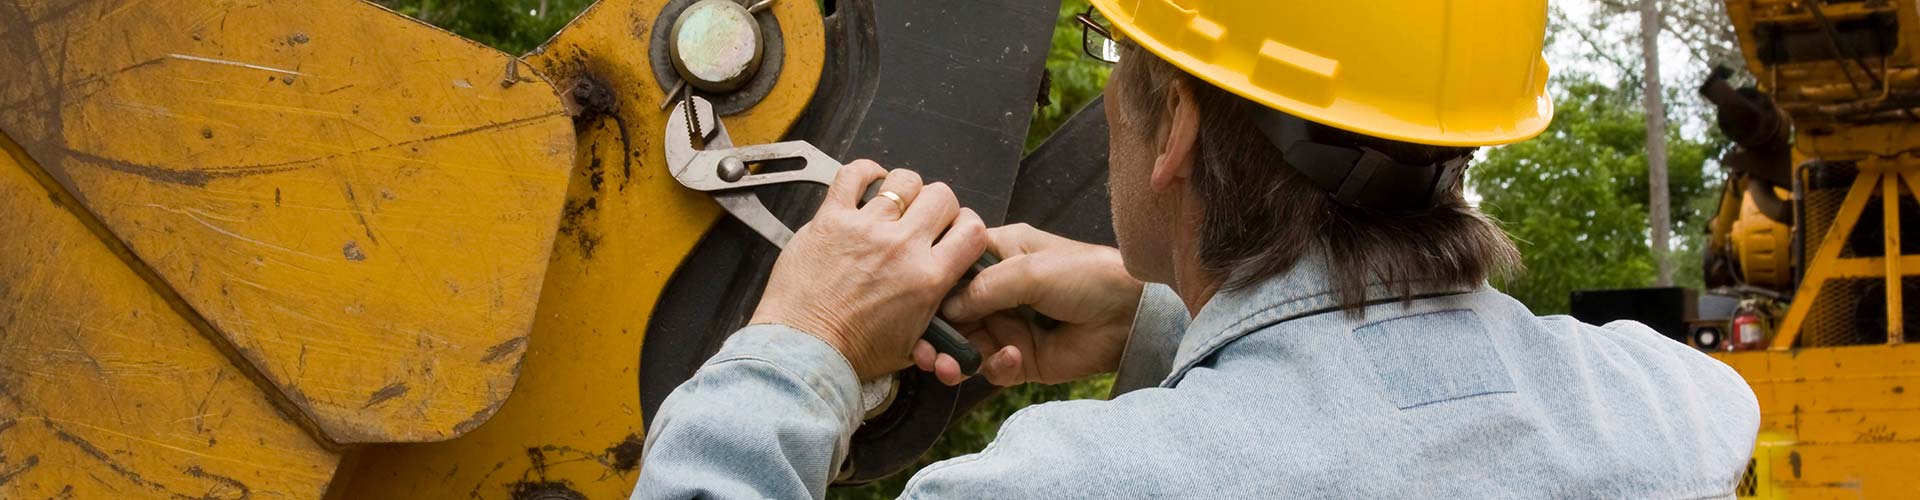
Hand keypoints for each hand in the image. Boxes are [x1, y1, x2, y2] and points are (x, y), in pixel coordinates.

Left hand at [750, 161, 987, 380]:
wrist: (804, 351)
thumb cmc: (852, 352)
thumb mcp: (915, 343)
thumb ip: (937, 310)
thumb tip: (946, 289)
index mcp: (928, 278)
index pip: (972, 230)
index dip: (968, 226)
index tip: (956, 231)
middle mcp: (901, 246)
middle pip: (942, 196)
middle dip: (939, 206)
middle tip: (925, 220)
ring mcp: (866, 228)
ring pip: (904, 181)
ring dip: (906, 191)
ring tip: (896, 205)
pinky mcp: (832, 219)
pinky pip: (854, 174)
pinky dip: (866, 172)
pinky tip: (869, 184)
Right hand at [924, 224, 1144, 385]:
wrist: (1130, 316)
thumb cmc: (1085, 275)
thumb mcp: (1029, 270)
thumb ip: (982, 287)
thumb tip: (944, 308)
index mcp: (998, 253)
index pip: (952, 268)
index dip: (931, 286)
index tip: (912, 303)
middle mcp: (998, 289)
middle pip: (951, 313)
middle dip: (934, 333)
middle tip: (921, 352)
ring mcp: (1008, 325)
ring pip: (965, 345)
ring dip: (954, 357)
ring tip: (947, 367)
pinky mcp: (1022, 358)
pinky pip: (992, 367)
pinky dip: (994, 366)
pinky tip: (1012, 358)